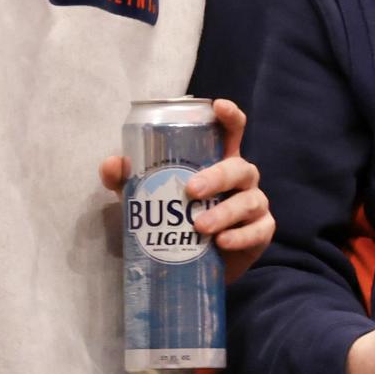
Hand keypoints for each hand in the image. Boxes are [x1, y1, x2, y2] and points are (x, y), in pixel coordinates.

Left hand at [98, 98, 272, 282]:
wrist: (195, 267)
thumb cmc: (176, 221)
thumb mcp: (149, 199)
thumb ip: (130, 181)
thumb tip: (113, 164)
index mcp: (220, 161)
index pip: (232, 132)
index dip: (229, 116)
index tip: (217, 106)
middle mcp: (241, 179)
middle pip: (240, 167)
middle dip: (218, 176)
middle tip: (191, 190)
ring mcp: (255, 205)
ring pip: (249, 200)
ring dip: (225, 212)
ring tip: (200, 227)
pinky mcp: (261, 232)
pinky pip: (258, 230)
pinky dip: (240, 236)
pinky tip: (221, 242)